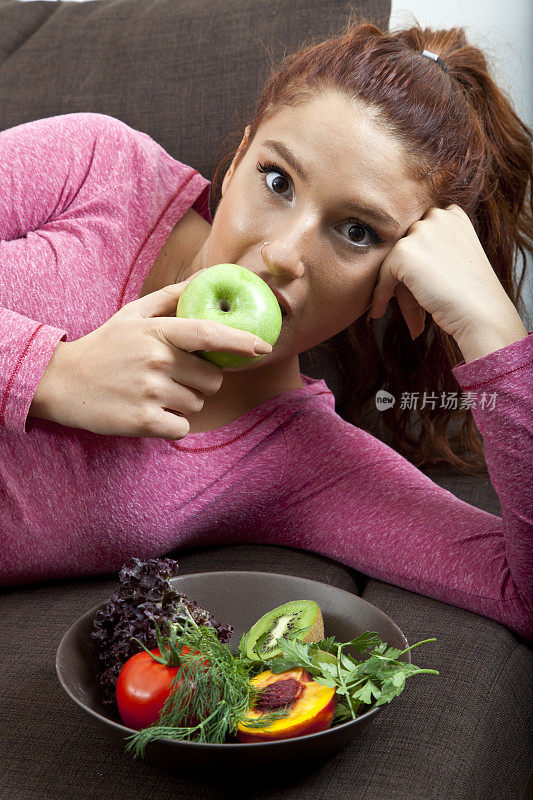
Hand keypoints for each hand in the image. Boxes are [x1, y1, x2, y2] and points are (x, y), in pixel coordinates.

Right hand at [30, 271, 272, 439]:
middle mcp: (156, 360)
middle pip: (211, 379)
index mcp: (157, 332)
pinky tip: (150, 412)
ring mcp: (150, 392)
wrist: (62, 382)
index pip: (208, 334)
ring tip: (154, 392)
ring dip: (183, 402)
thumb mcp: (132, 314)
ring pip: (197, 403)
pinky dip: (171, 423)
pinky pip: (182, 426)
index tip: (262, 346)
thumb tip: (203, 281)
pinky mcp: (143, 421)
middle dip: (200, 381)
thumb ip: (169, 298)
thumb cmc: (105, 346)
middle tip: (171, 376)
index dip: (239, 341)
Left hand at [367, 204, 522, 346]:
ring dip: (393, 285)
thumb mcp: (454, 258)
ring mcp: (420, 231)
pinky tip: (380, 311)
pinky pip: (383, 274)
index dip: (415, 258)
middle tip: (406, 301)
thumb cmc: (471, 294)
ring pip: (393, 260)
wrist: (481, 312)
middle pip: (406, 246)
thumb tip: (398, 259)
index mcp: (452, 214)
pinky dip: (380, 293)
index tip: (412, 282)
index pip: (419, 232)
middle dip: (403, 274)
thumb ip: (430, 249)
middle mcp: (437, 216)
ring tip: (395, 308)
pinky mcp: (404, 251)